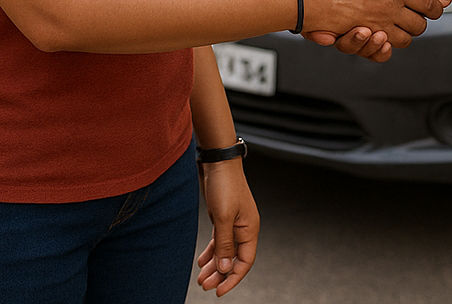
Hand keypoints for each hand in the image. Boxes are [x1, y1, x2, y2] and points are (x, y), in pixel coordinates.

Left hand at [195, 159, 257, 295]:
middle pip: (233, 259)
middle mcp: (243, 229)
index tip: (219, 291)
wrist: (217, 161)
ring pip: (224, 252)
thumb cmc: (225, 185)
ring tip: (201, 278)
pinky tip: (201, 261)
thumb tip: (224, 268)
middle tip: (205, 286)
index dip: (233, 278)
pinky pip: (218, 242)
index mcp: (250, 229)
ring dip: (213, 266)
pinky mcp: (222, 218)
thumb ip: (224, 244)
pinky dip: (210, 253)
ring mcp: (233, 224)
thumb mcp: (223, 217)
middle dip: (220, 275)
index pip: (245, 261)